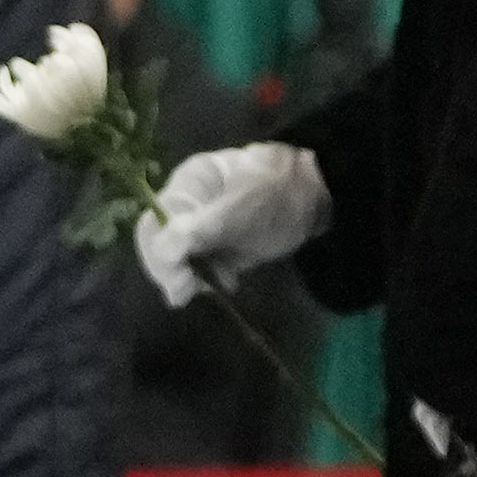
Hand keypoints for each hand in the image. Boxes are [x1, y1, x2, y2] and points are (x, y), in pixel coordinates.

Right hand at [137, 141, 328, 310]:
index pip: (154, 226)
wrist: (322, 197)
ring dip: (193, 279)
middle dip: (173, 272)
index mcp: (188, 185)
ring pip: (179, 261)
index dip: (159, 257)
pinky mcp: (220, 245)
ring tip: (217, 285)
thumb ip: (199, 230)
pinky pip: (202, 268)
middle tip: (193, 291)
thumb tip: (162, 253)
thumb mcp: (239, 212)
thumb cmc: (279, 196)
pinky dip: (211, 280)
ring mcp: (204, 225)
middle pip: (161, 246)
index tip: (180, 282)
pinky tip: (229, 282)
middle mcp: (189, 205)